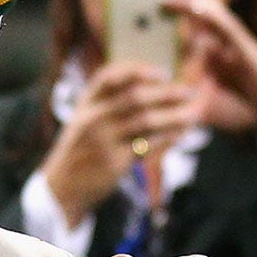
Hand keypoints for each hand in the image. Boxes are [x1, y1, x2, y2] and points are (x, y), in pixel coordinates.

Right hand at [42, 62, 199, 222]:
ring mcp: (103, 141)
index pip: (109, 76)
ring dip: (174, 116)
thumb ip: (109, 102)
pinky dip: (167, 137)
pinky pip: (148, 145)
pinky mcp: (114, 162)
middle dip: (166, 93)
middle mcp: (93, 118)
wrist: (63, 186)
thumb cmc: (81, 147)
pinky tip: (180, 133)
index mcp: (86, 102)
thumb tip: (154, 85)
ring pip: (146, 121)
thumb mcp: (85, 119)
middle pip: (135, 97)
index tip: (164, 72)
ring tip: (193, 113)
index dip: (138, 70)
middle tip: (188, 92)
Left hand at [167, 0, 256, 141]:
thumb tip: (149, 100)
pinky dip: (208, 14)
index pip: (183, 11)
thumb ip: (179, 96)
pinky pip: (225, 26)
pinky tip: (191, 4)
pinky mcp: (244, 47)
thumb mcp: (200, 101)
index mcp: (206, 43)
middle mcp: (217, 34)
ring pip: (208, 3)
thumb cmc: (240, 106)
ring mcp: (231, 38)